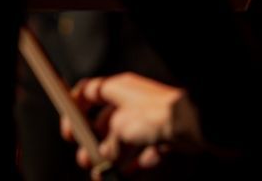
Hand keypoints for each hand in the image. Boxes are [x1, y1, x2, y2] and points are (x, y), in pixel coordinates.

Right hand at [64, 72, 202, 173]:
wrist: (192, 123)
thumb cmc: (153, 115)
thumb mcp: (119, 127)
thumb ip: (107, 142)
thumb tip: (104, 154)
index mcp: (120, 89)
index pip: (90, 92)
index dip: (75, 109)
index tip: (69, 129)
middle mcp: (132, 101)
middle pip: (105, 119)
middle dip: (92, 140)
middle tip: (84, 158)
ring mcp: (148, 118)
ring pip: (123, 138)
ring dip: (110, 156)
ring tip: (99, 173)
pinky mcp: (162, 134)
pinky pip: (143, 150)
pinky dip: (133, 164)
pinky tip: (123, 175)